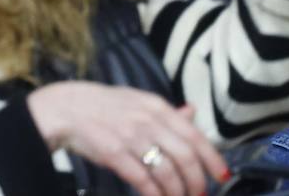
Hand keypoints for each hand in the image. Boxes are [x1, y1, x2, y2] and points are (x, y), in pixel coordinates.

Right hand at [27, 81, 228, 195]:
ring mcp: (131, 136)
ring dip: (177, 192)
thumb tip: (193, 113)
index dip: (212, 159)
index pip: (195, 135)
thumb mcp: (138, 101)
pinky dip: (154, 194)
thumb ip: (167, 112)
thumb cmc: (104, 107)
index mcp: (157, 107)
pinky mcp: (114, 153)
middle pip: (186, 157)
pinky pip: (142, 179)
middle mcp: (148, 120)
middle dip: (197, 182)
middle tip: (199, 194)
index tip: (222, 176)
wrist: (66, 108)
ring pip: (167, 171)